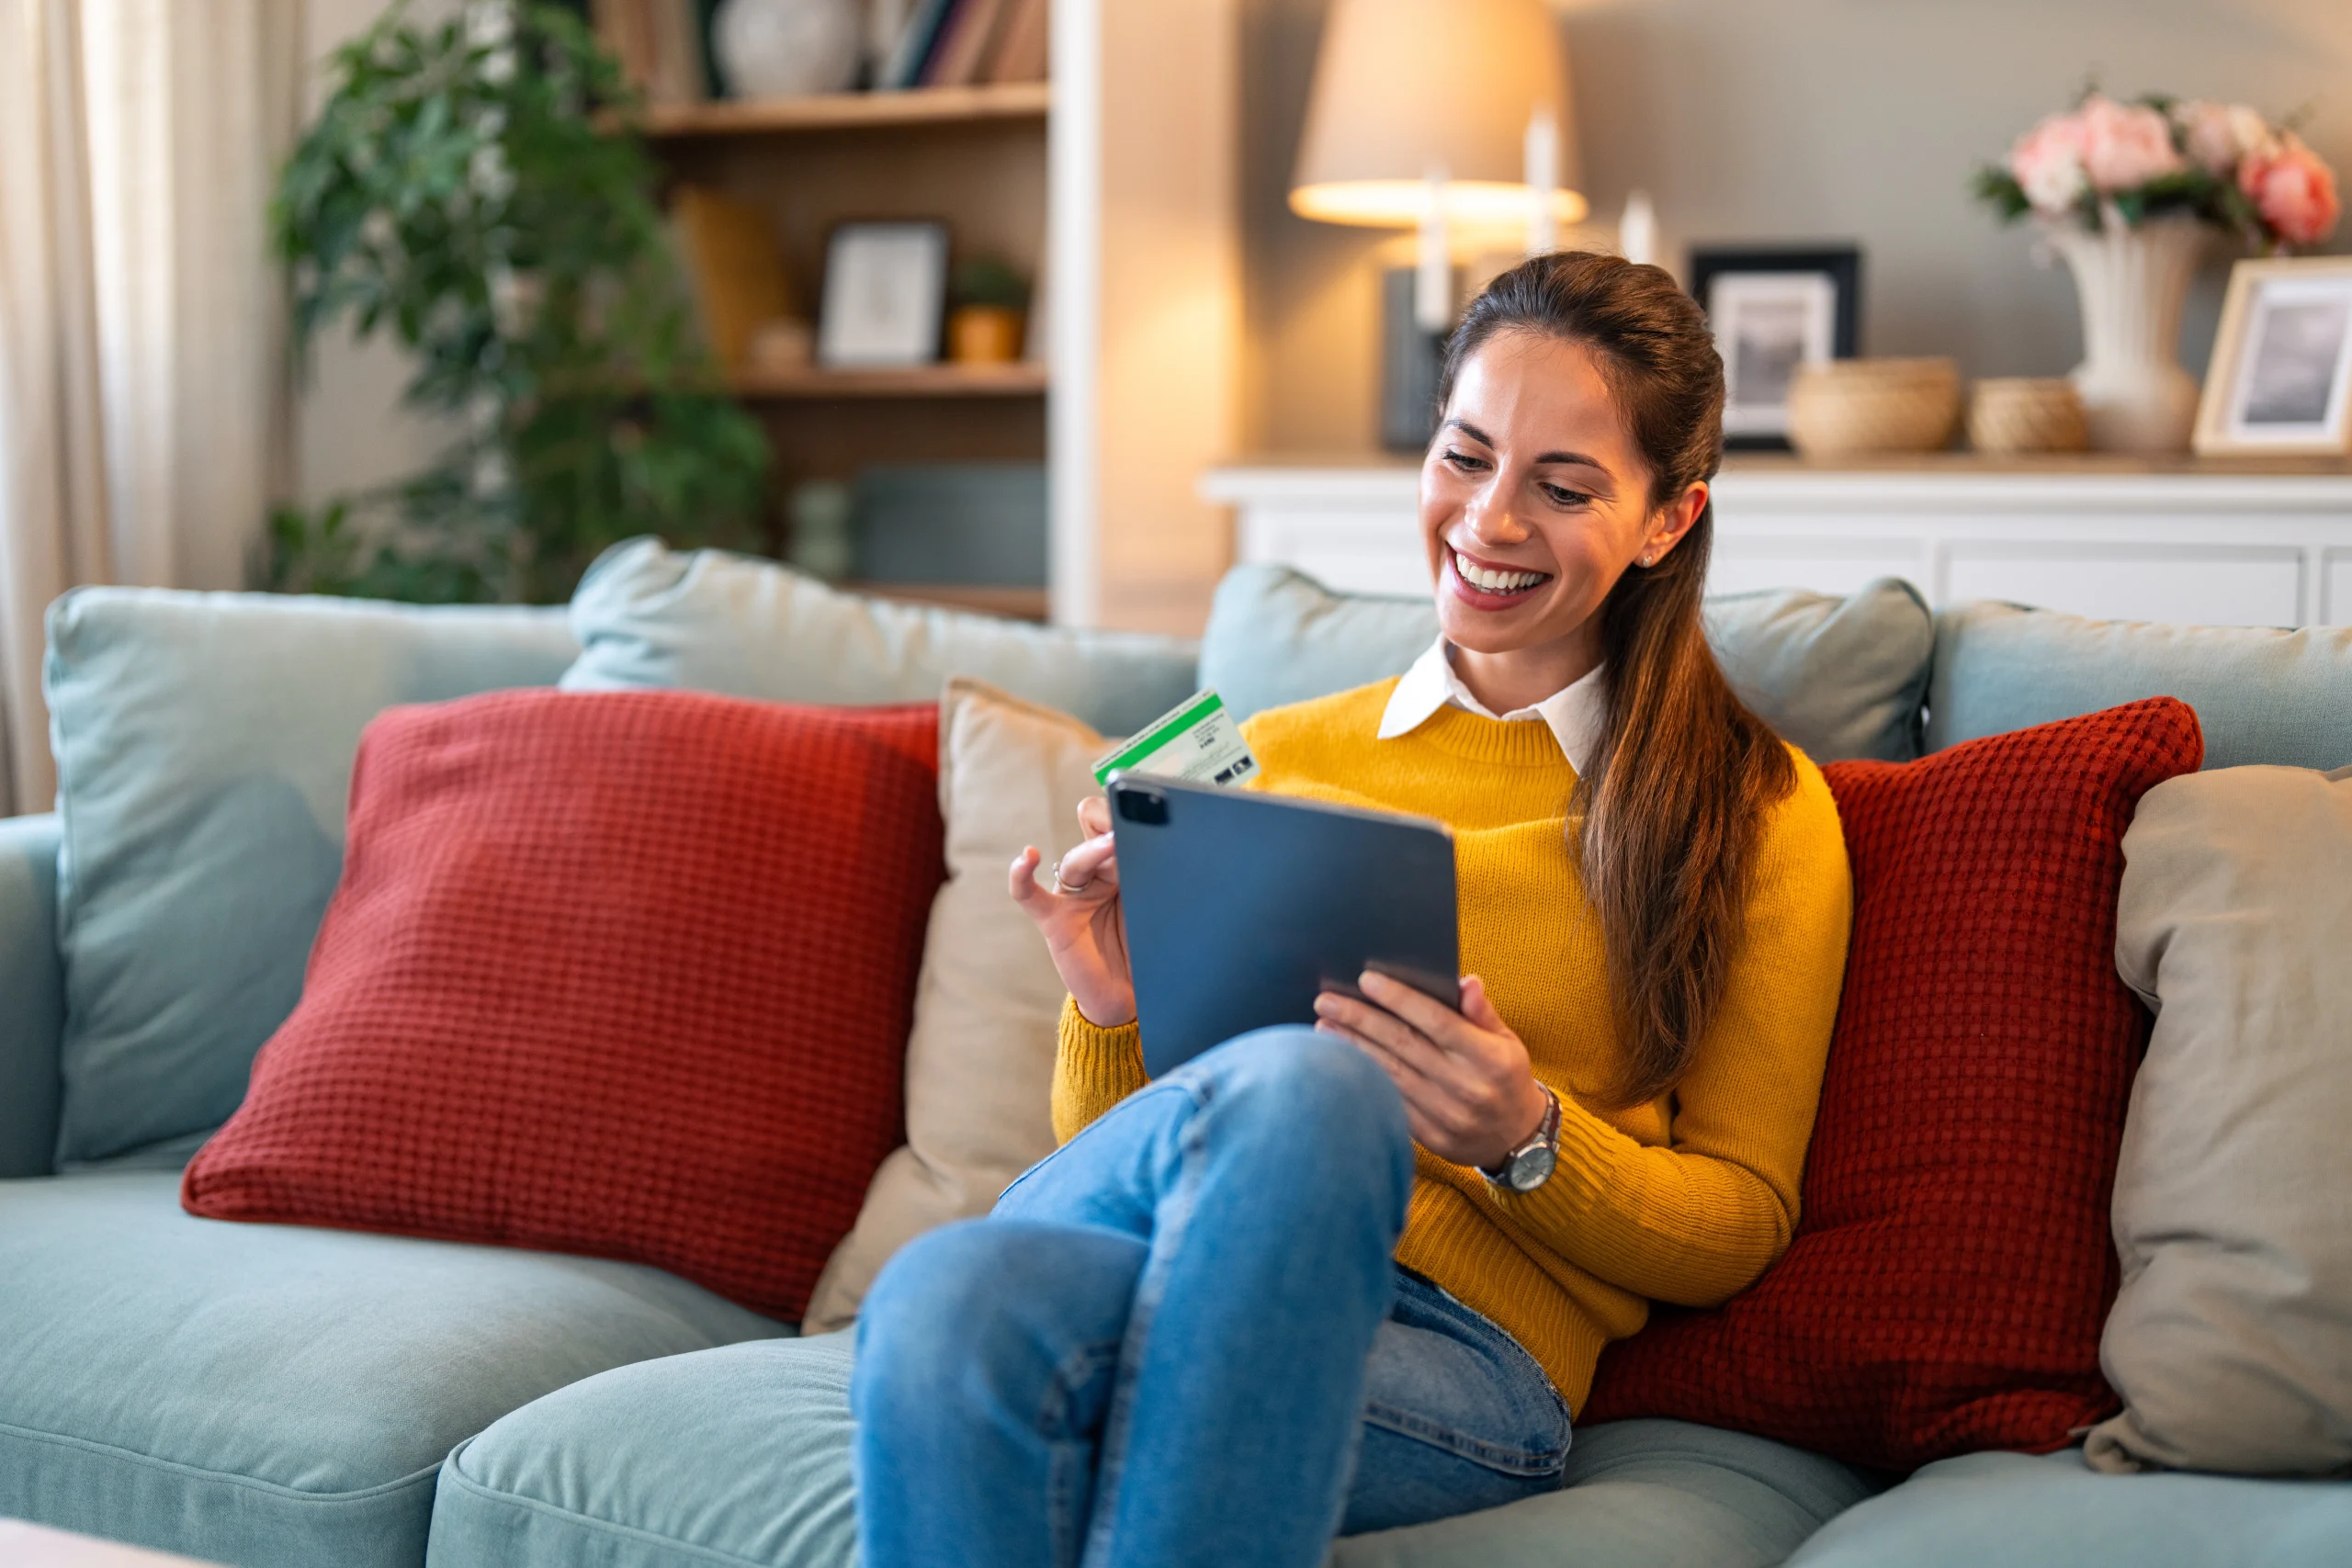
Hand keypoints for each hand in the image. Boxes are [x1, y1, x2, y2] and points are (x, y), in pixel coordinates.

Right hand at [1009, 795, 1134, 1026]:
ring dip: (1094, 851)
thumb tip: (1172, 850)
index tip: (1150, 810)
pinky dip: (1022, 876)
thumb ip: (1156, 881)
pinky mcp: (1054, 919)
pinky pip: (1029, 894)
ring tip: (1114, 845)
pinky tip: (1027, 857)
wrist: (1130, 998)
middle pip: (1094, 827)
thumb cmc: (1146, 952)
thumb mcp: (1157, 910)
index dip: (1130, 813)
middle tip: (1132, 826)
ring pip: (1076, 860)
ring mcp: (1072, 895)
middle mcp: (1096, 874)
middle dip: (1113, 822)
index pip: (1118, 823)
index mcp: (1123, 865)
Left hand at [1314, 972, 1549, 1169]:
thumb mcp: (1507, 1042)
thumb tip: (1466, 981)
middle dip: (1360, 1019)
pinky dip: (1365, 1080)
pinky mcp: (1431, 1138)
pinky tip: (1341, 1063)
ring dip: (1353, 1048)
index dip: (1400, 999)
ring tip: (1324, 1027)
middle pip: (1404, 1045)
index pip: (1437, 1021)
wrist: (1517, 1139)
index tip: (1366, 979)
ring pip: (1391, 1074)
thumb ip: (1483, 1012)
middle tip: (1326, 1001)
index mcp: (1491, 1058)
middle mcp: (1468, 1087)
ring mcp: (1448, 1116)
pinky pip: (1391, 1103)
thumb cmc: (1506, 1078)